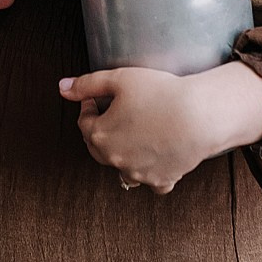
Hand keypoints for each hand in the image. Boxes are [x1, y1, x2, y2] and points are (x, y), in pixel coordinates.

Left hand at [58, 61, 261, 193]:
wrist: (200, 116)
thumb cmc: (160, 93)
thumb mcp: (120, 78)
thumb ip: (87, 83)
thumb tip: (62, 88)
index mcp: (100, 135)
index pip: (84, 123)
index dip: (88, 107)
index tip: (95, 98)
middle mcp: (115, 159)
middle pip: (98, 148)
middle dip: (100, 131)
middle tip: (110, 116)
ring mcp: (138, 173)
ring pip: (121, 167)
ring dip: (121, 154)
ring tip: (131, 136)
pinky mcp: (161, 180)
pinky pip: (150, 182)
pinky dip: (149, 172)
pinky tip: (154, 159)